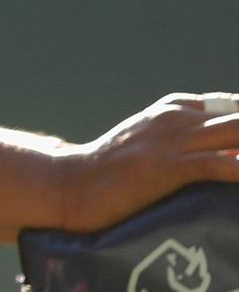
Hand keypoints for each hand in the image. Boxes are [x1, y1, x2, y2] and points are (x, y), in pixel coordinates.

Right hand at [55, 93, 238, 231]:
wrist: (69, 184)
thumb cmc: (108, 171)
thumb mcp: (148, 143)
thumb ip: (180, 139)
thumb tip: (219, 154)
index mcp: (174, 109)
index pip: (234, 106)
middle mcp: (177, 118)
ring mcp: (172, 142)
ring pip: (237, 135)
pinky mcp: (166, 168)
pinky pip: (217, 165)